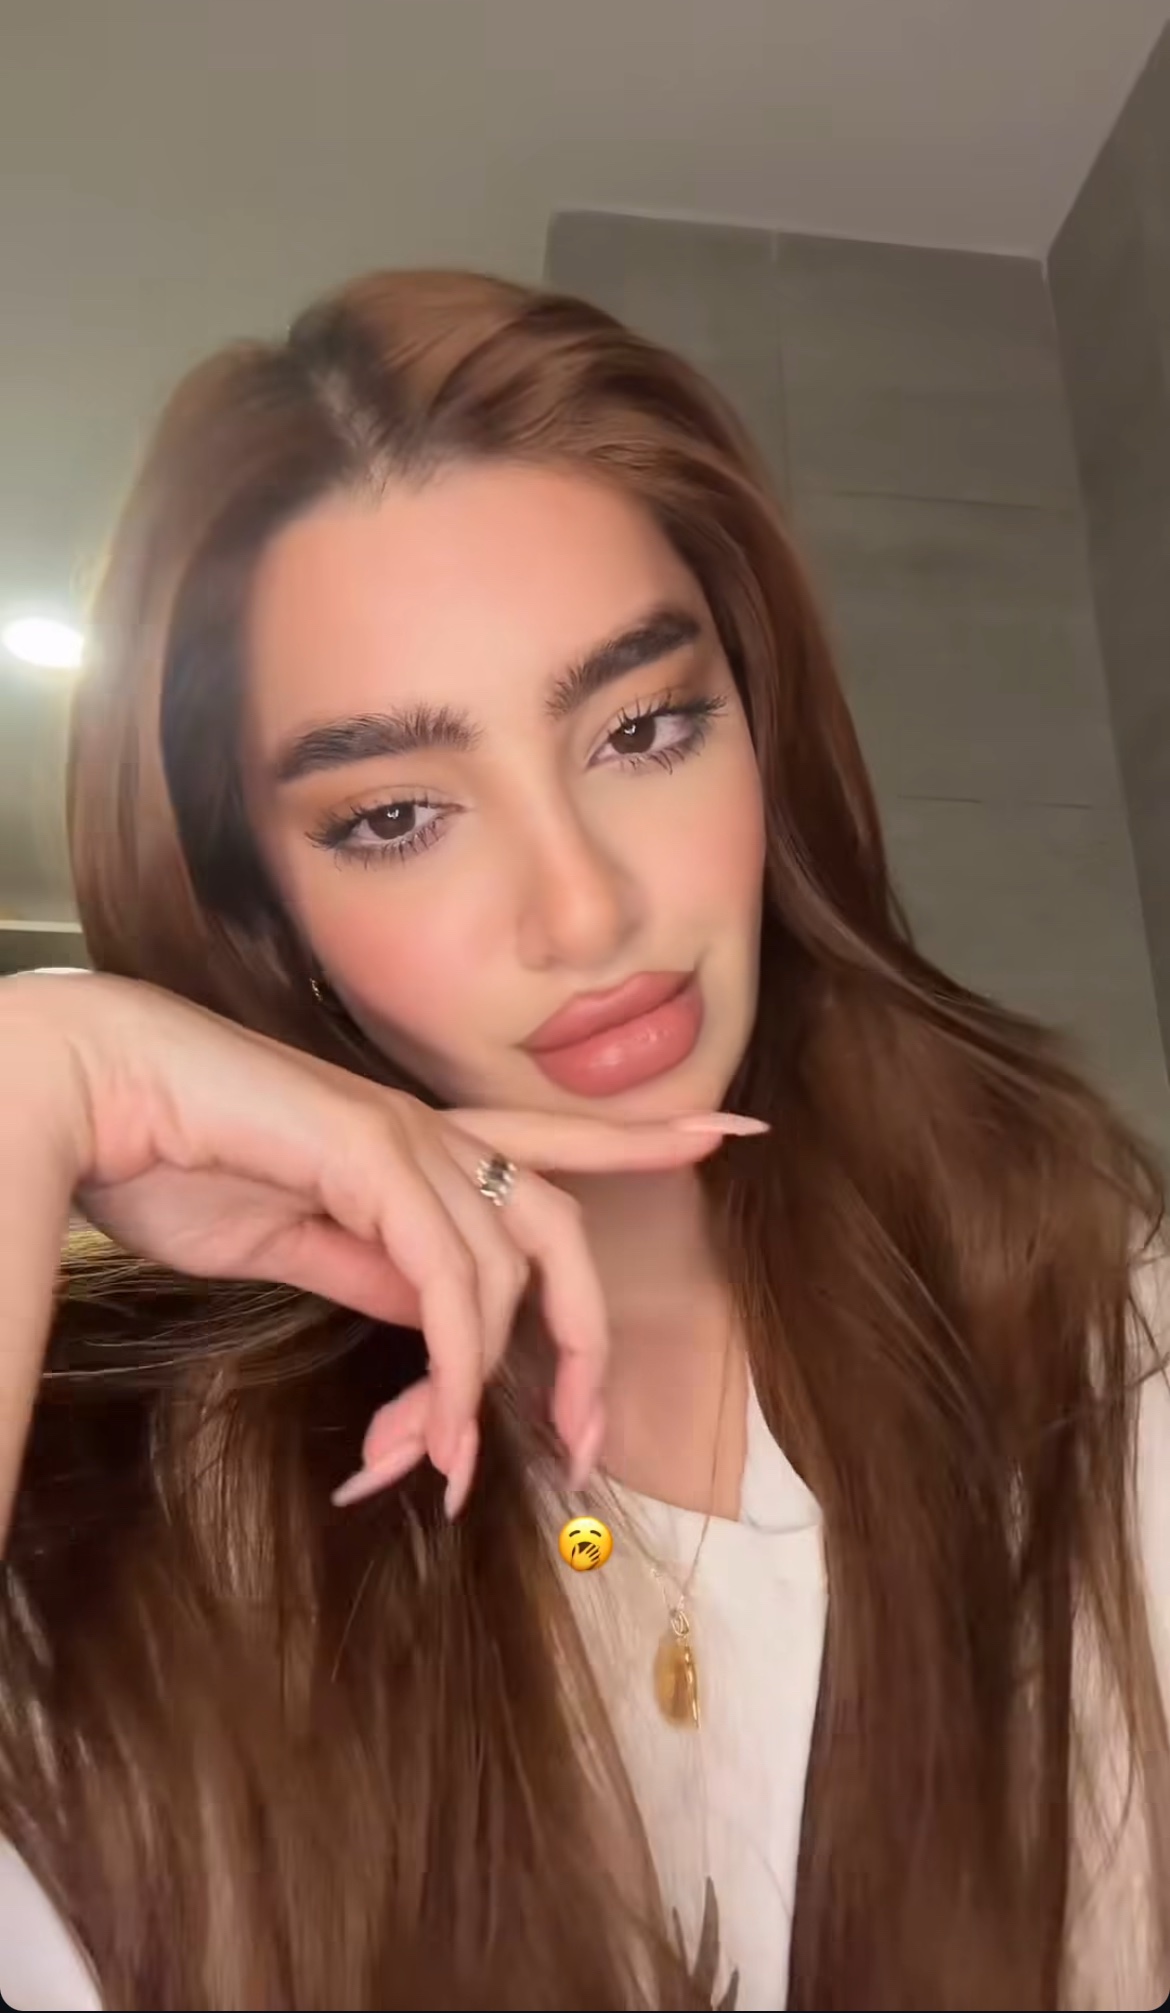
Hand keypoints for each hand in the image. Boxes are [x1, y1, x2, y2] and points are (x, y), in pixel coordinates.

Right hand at [0, 972, 761, 1527]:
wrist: (94, 1097)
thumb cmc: (173, 1158)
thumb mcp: (293, 1240)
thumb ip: (371, 1270)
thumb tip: (431, 1318)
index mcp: (416, 1143)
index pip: (555, 1138)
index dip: (643, 1138)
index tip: (731, 1132)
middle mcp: (429, 1133)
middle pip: (560, 1229)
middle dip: (585, 1339)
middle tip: (580, 1441)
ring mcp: (406, 1139)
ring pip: (502, 1280)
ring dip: (479, 1392)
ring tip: (444, 1471)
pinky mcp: (374, 1159)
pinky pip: (446, 1285)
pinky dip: (447, 1369)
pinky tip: (427, 1432)